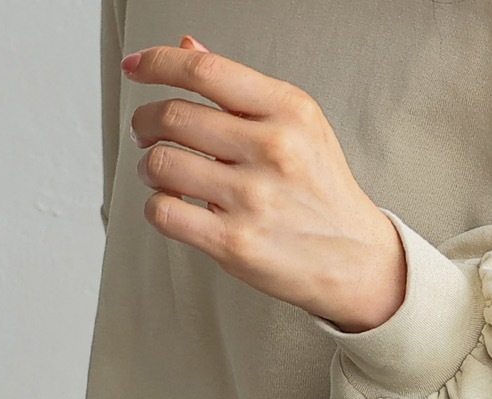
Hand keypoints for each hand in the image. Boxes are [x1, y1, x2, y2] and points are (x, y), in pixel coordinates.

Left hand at [122, 37, 406, 331]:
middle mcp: (272, 150)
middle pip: (173, 116)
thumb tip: (186, 46)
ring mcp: (253, 198)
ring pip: (160, 163)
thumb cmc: (322, 192)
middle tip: (145, 132)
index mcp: (288, 111)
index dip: (157, 63)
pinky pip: (165, 211)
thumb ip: (242, 89)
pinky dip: (157, 204)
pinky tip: (173, 203)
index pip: (204, 70)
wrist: (356, 260)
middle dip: (145, 122)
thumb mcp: (299, 127)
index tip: (135, 68)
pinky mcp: (236, 243)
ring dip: (148, 166)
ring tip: (160, 172)